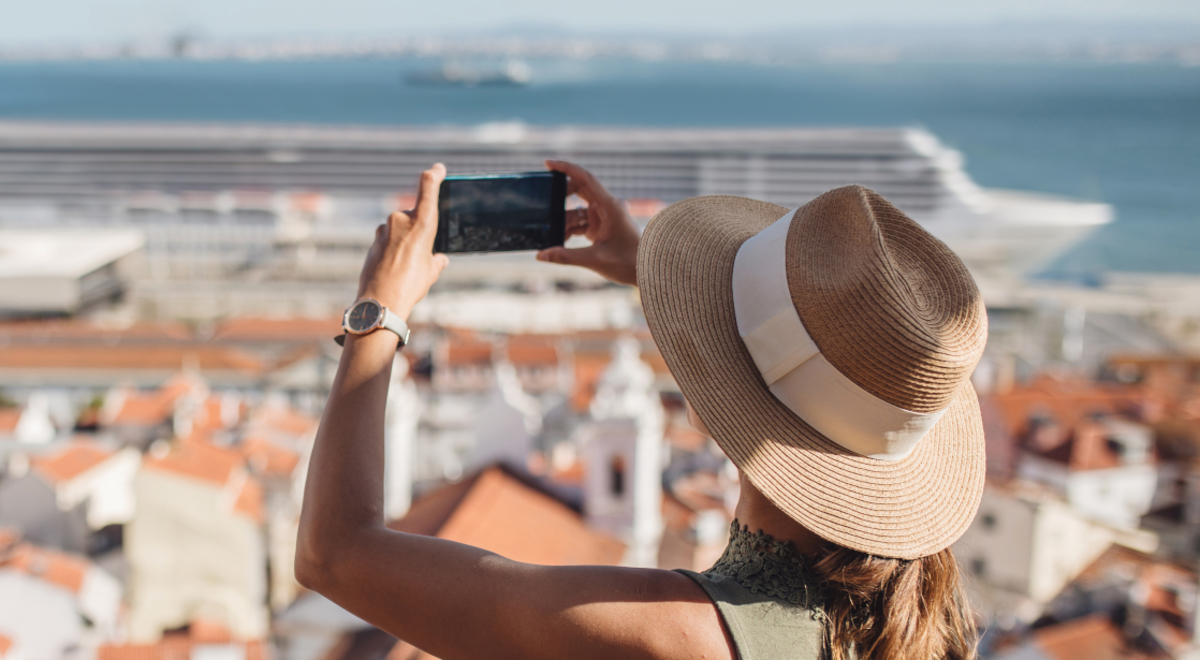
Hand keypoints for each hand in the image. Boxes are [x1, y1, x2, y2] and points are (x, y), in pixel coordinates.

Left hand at [358, 164, 449, 320]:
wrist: (380, 302)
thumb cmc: (410, 285)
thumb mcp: (431, 272)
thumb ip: (436, 260)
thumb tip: (439, 259)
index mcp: (422, 222)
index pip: (427, 185)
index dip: (434, 174)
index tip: (438, 169)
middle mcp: (401, 220)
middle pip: (415, 215)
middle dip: (420, 229)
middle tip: (424, 252)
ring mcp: (384, 230)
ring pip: (400, 229)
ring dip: (406, 241)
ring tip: (409, 267)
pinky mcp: (374, 241)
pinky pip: (389, 240)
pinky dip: (394, 249)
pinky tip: (396, 268)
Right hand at [536, 160, 639, 286]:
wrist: (645, 272)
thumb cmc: (627, 263)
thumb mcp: (595, 260)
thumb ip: (566, 257)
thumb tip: (540, 255)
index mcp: (610, 206)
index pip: (585, 179)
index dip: (566, 168)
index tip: (547, 163)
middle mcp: (607, 207)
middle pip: (578, 190)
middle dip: (559, 197)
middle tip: (542, 205)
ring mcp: (603, 216)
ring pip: (576, 210)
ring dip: (563, 220)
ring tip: (549, 233)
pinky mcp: (600, 227)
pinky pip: (579, 222)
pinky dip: (568, 229)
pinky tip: (558, 241)